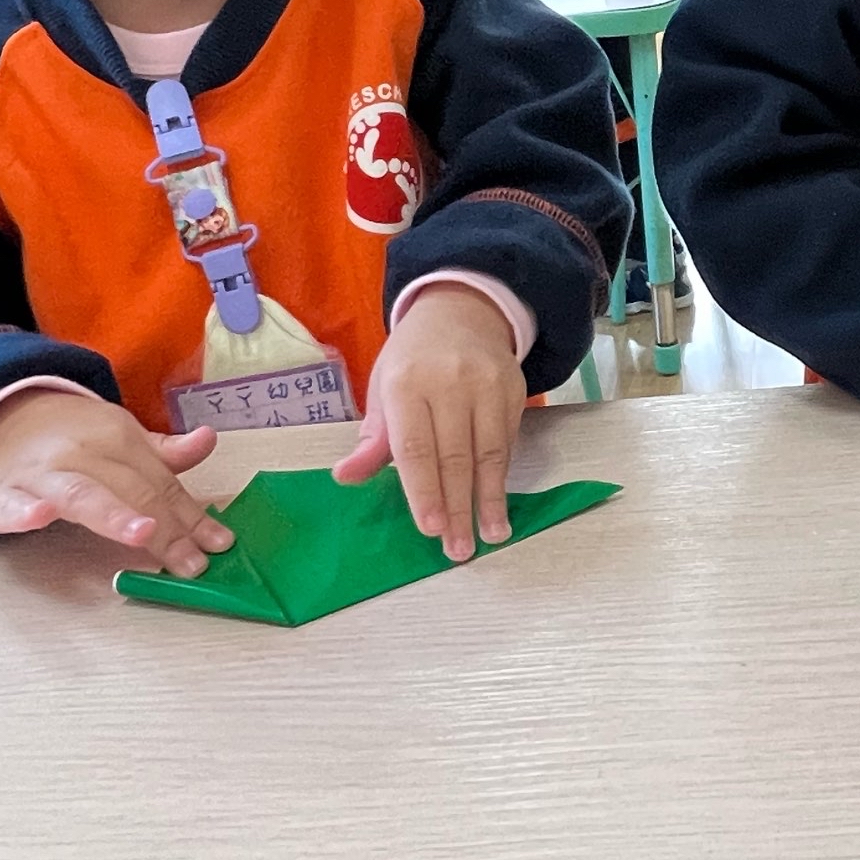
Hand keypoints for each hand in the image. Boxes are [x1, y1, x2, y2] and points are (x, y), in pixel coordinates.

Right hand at [0, 388, 232, 574]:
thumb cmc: (71, 441)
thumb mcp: (120, 438)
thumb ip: (163, 453)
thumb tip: (208, 439)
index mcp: (116, 438)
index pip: (161, 482)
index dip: (191, 516)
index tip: (219, 545)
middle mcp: (81, 454)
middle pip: (131, 492)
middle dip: (166, 528)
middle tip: (192, 561)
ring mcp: (39, 475)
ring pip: (80, 494)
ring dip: (113, 514)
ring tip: (144, 534)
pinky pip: (11, 505)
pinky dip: (24, 511)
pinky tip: (40, 517)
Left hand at [334, 286, 524, 559]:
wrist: (460, 310)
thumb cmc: (412, 359)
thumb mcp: (383, 389)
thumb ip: (373, 440)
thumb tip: (345, 478)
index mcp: (405, 382)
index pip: (416, 447)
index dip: (424, 491)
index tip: (431, 529)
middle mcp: (449, 381)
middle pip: (455, 456)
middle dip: (458, 508)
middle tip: (459, 549)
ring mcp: (486, 383)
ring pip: (490, 452)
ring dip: (489, 500)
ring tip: (490, 535)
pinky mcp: (514, 388)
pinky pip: (507, 441)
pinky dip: (502, 476)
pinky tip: (498, 502)